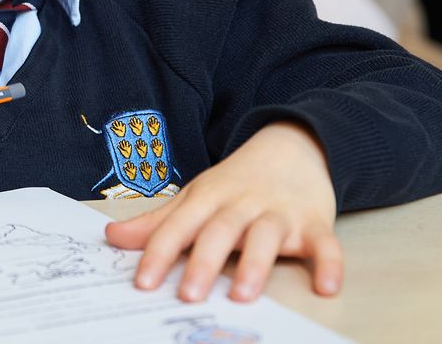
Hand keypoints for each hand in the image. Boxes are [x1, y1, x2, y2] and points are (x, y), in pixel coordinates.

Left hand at [105, 121, 339, 302]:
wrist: (292, 146)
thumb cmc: (236, 182)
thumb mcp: (195, 196)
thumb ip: (158, 222)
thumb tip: (112, 236)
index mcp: (208, 198)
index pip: (179, 225)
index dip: (159, 253)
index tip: (142, 282)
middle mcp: (242, 204)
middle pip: (220, 231)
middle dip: (203, 262)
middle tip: (188, 294)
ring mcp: (279, 213)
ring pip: (266, 237)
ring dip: (256, 265)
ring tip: (243, 296)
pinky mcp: (314, 223)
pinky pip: (324, 243)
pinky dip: (329, 263)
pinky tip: (326, 287)